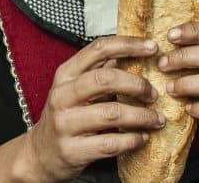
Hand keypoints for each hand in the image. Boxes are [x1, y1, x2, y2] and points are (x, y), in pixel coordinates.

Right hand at [20, 36, 163, 182]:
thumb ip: (101, 70)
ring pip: (111, 113)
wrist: (42, 154)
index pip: (98, 49)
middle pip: (105, 79)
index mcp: (66, 74)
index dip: (128, 45)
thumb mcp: (77, 88)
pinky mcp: (72, 150)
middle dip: (136, 84)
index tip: (152, 48)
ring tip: (156, 119)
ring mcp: (65, 124)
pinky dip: (132, 140)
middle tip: (154, 94)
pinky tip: (142, 137)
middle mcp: (62, 96)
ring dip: (141, 116)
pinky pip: (110, 144)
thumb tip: (135, 51)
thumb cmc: (67, 116)